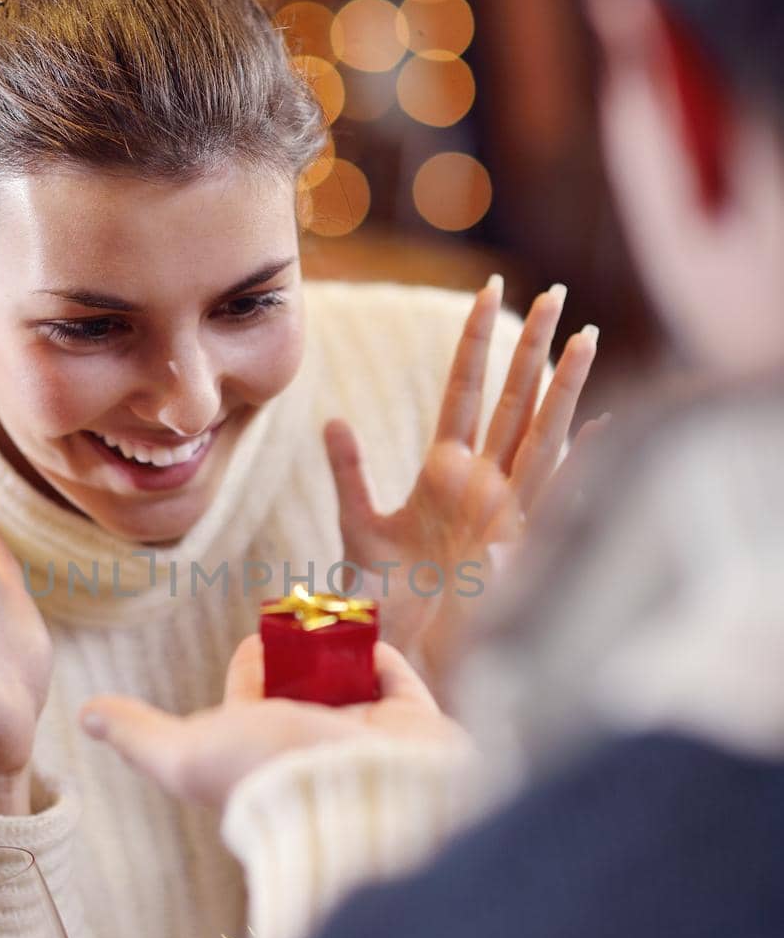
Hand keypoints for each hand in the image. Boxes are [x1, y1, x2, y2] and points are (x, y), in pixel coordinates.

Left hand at [78, 634, 468, 808]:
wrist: (361, 795)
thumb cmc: (270, 775)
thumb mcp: (186, 754)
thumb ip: (139, 735)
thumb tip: (84, 715)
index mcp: (262, 753)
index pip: (251, 695)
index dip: (250, 662)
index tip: (257, 635)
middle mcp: (314, 747)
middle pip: (302, 685)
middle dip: (300, 653)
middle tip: (301, 615)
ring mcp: (366, 739)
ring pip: (350, 681)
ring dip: (341, 648)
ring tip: (335, 614)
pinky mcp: (415, 729)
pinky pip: (398, 681)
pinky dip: (384, 656)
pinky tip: (369, 636)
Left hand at [326, 275, 600, 691]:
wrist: (397, 648)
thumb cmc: (378, 592)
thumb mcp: (358, 525)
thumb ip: (349, 471)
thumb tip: (333, 419)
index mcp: (443, 470)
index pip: (463, 391)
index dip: (473, 343)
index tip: (483, 290)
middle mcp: (481, 483)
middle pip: (513, 400)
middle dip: (531, 346)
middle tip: (555, 292)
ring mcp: (503, 511)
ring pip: (540, 435)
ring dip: (563, 388)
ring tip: (584, 337)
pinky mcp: (515, 546)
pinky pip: (553, 496)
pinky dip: (581, 463)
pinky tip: (603, 427)